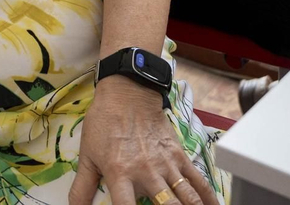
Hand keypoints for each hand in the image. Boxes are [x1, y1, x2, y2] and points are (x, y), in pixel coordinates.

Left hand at [72, 78, 218, 204]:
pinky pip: (198, 181)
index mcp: (119, 173)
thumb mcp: (87, 156)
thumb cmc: (105, 124)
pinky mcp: (180, 156)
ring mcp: (166, 165)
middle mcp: (146, 172)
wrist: (127, 95)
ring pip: (187, 197)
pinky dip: (208, 197)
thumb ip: (81, 188)